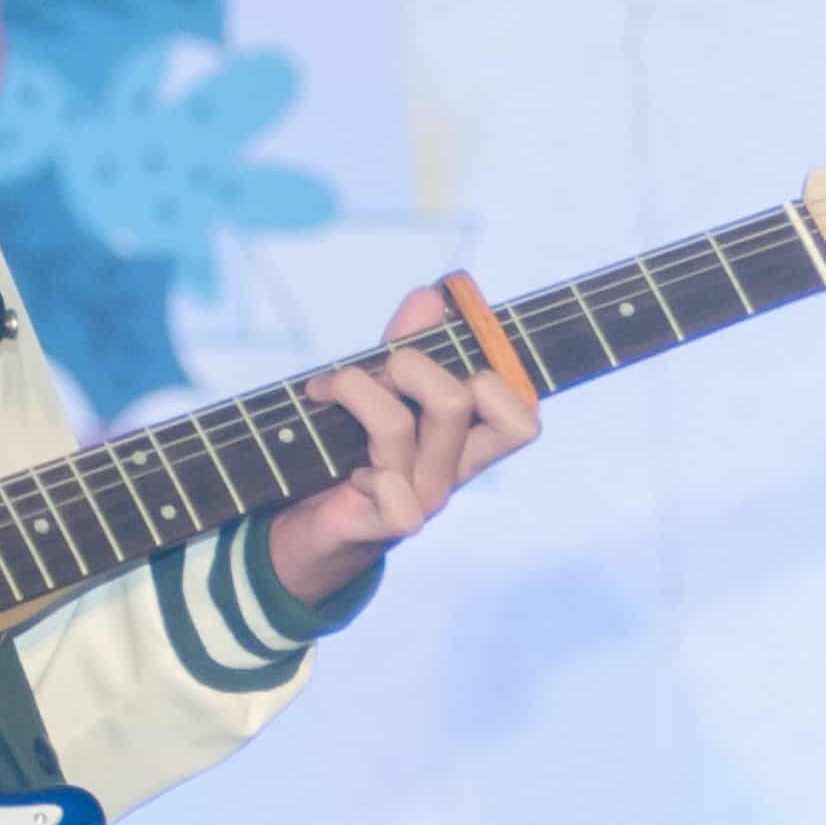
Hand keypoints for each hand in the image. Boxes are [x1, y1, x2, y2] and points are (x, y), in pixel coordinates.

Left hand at [264, 278, 543, 604]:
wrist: (303, 528)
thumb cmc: (347, 452)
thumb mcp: (379, 388)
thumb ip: (408, 344)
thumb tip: (433, 296)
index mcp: (466, 439)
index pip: (521, 412)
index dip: (498, 360)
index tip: (450, 330)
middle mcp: (453, 469)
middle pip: (468, 397)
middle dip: (411, 361)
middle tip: (376, 370)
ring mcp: (423, 499)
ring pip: (403, 425)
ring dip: (355, 389)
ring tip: (329, 392)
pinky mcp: (384, 525)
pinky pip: (391, 490)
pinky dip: (359, 462)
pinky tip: (343, 467)